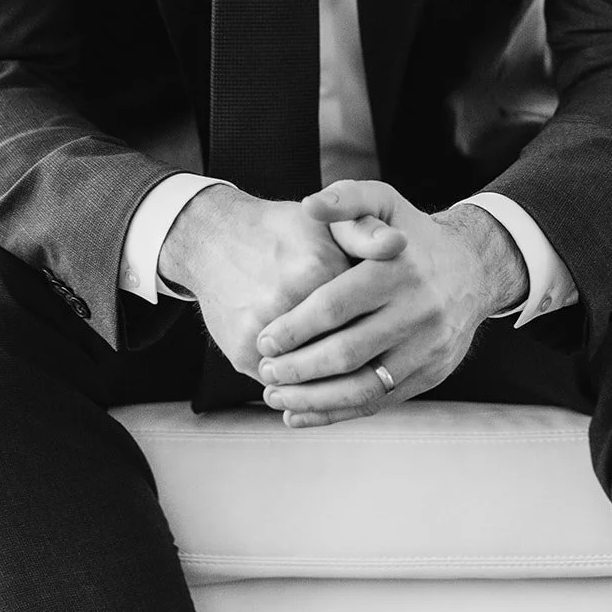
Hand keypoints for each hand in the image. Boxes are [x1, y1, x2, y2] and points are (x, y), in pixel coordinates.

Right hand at [157, 184, 407, 381]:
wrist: (213, 239)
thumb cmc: (279, 231)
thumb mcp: (324, 222)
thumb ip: (364, 232)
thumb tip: (398, 243)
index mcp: (319, 269)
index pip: (368, 315)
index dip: (381, 326)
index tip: (389, 329)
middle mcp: (288, 301)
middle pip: (344, 352)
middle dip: (362, 361)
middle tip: (375, 360)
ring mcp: (262, 332)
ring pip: (315, 378)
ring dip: (334, 385)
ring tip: (349, 378)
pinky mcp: (243, 353)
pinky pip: (284, 384)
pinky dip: (303, 389)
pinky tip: (317, 383)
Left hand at [254, 179, 528, 427]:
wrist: (472, 269)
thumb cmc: (410, 234)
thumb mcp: (383, 202)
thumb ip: (345, 200)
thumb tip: (309, 205)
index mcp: (397, 269)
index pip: (337, 305)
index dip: (296, 326)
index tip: (264, 339)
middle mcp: (417, 311)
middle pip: (347, 352)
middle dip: (299, 368)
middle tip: (265, 372)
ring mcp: (427, 348)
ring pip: (362, 387)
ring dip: (313, 398)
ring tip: (275, 397)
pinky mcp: (431, 374)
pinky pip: (379, 402)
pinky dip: (337, 413)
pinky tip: (302, 414)